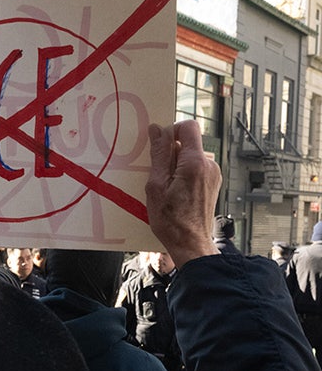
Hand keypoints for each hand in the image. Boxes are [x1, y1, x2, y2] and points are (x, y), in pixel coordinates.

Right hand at [146, 121, 220, 267]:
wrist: (190, 243)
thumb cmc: (171, 220)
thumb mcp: (156, 185)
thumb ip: (159, 155)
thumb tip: (157, 130)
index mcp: (195, 162)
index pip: (188, 127)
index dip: (171, 131)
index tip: (159, 145)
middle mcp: (209, 165)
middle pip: (188, 143)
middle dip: (170, 153)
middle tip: (157, 176)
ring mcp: (213, 174)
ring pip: (190, 157)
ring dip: (175, 166)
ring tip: (165, 189)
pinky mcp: (212, 183)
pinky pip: (195, 169)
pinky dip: (182, 175)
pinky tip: (174, 193)